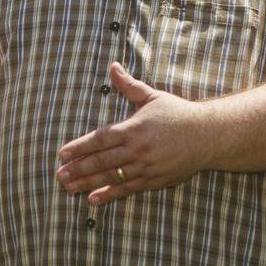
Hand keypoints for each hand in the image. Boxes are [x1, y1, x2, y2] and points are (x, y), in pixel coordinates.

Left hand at [55, 62, 213, 206]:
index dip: (80, 147)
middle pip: (101, 161)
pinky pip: (127, 189)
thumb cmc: (178, 114)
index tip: (62, 153)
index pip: (100, 139)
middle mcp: (137, 149)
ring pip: (111, 177)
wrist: (207, 136)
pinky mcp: (154, 180)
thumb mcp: (152, 97)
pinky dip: (109, 195)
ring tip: (68, 188)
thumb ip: (129, 86)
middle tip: (59, 175)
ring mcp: (145, 167)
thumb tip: (113, 66)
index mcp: (133, 128)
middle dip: (78, 168)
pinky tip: (93, 199)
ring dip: (88, 183)